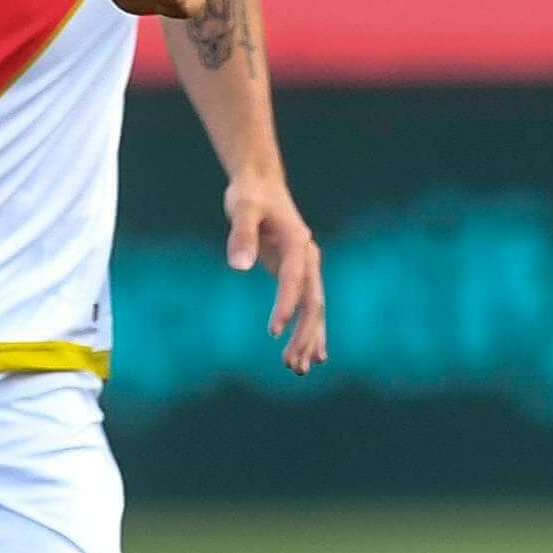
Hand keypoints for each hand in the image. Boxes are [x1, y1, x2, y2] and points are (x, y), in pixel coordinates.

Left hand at [223, 173, 327, 374]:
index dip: (285, 307)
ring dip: (308, 339)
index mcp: (297, 244)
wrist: (262, 184)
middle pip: (314, 303)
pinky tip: (306, 354)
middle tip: (292, 365)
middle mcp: (308, 258)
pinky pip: (307, 306)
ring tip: (298, 369)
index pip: (294, 281)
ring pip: (314, 309)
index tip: (273, 332)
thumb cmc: (250, 195)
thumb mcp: (243, 209)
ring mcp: (306, 268)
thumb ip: (241, 235)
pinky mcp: (298, 274)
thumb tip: (238, 267)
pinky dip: (307, 330)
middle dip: (304, 334)